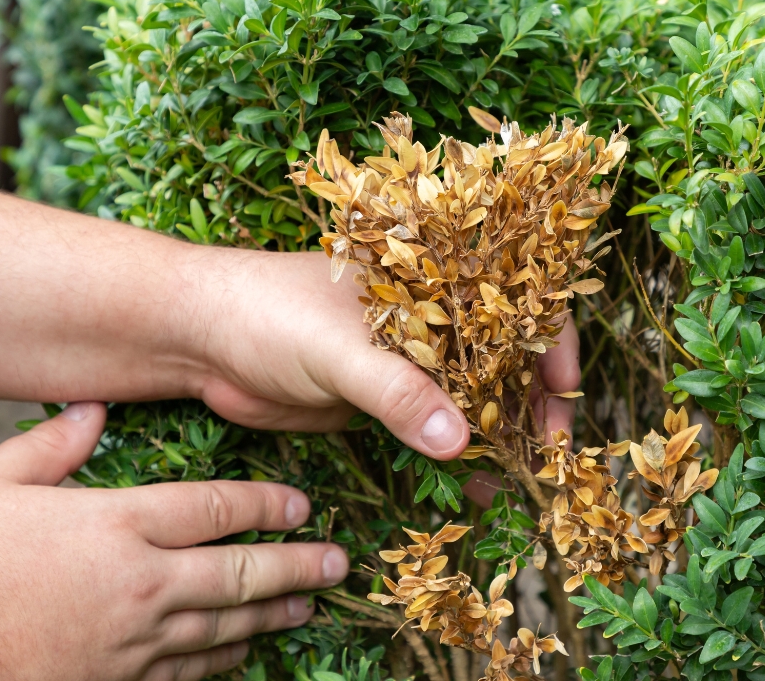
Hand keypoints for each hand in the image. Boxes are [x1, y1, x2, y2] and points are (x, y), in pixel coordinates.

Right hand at [0, 402, 346, 680]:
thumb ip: (52, 445)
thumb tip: (94, 407)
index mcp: (118, 524)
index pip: (214, 509)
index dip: (266, 504)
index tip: (302, 504)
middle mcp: (142, 581)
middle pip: (239, 571)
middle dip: (296, 564)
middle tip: (337, 561)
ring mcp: (136, 640)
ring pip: (226, 625)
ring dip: (273, 612)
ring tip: (310, 602)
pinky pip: (190, 671)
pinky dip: (224, 659)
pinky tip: (246, 650)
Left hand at [191, 252, 579, 463]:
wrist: (199, 339)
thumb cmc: (268, 313)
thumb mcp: (339, 349)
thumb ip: (398, 392)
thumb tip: (460, 442)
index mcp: (429, 277)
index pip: (512, 299)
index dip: (550, 341)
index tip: (565, 393)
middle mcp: (429, 314)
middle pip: (501, 354)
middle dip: (531, 401)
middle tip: (551, 453)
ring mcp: (406, 358)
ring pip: (471, 395)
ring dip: (499, 434)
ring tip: (525, 477)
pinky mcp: (381, 398)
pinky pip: (433, 426)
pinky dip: (456, 455)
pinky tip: (476, 487)